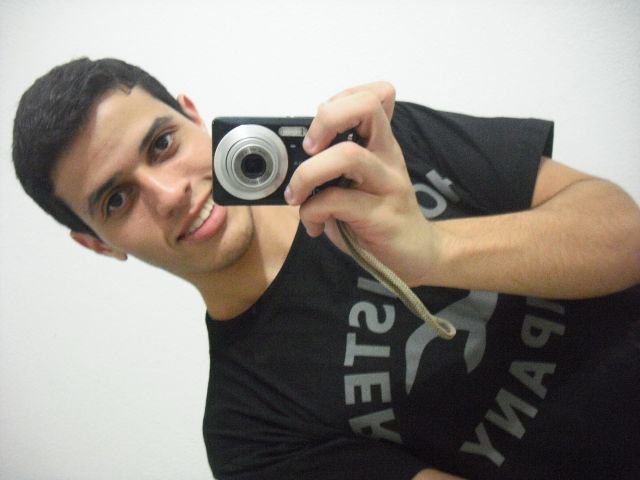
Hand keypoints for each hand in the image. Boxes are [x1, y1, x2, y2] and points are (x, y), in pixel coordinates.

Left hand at [285, 82, 438, 285]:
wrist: (416, 253)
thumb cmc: (377, 216)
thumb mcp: (358, 182)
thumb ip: (335, 163)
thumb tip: (292, 158)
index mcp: (381, 143)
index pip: (375, 94)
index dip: (341, 99)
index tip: (320, 129)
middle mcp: (388, 156)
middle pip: (366, 107)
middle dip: (326, 120)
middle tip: (309, 149)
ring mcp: (388, 184)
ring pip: (348, 155)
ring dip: (308, 173)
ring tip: (297, 194)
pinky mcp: (381, 216)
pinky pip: (336, 201)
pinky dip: (311, 212)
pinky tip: (313, 225)